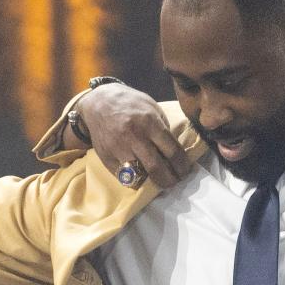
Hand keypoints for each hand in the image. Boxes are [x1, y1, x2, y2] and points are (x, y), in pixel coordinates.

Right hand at [76, 84, 194, 188]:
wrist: (99, 102)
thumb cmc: (131, 104)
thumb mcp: (153, 108)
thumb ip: (163, 129)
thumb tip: (173, 152)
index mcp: (149, 123)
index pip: (172, 151)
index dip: (182, 166)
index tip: (185, 171)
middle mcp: (134, 137)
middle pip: (156, 168)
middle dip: (169, 180)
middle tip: (174, 182)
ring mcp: (118, 149)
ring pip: (139, 175)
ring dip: (152, 182)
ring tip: (158, 181)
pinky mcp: (107, 158)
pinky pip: (124, 177)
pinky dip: (134, 179)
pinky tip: (141, 176)